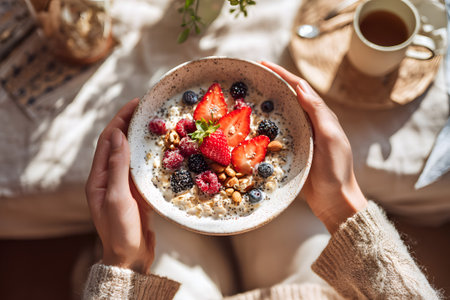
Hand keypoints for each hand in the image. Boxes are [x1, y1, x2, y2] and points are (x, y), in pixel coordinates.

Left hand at [85, 98, 154, 273]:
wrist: (130, 257)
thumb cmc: (121, 230)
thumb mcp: (117, 197)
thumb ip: (117, 167)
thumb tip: (119, 136)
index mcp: (99, 177)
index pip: (109, 140)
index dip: (120, 119)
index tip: (135, 104)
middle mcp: (109, 178)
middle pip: (119, 143)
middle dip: (131, 123)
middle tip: (148, 108)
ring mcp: (123, 184)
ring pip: (131, 154)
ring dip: (141, 137)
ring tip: (155, 123)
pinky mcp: (136, 192)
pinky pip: (141, 167)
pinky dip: (149, 154)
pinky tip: (161, 149)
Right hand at [261, 62, 367, 232]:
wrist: (334, 200)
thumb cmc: (336, 170)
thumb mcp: (331, 138)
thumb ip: (318, 114)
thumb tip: (301, 89)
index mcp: (321, 116)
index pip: (300, 88)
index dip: (283, 74)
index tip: (264, 65)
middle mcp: (310, 123)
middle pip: (289, 97)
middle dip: (272, 84)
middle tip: (251, 76)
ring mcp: (300, 137)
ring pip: (281, 114)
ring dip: (267, 102)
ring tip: (248, 95)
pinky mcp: (292, 151)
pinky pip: (276, 132)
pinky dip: (265, 125)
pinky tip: (253, 126)